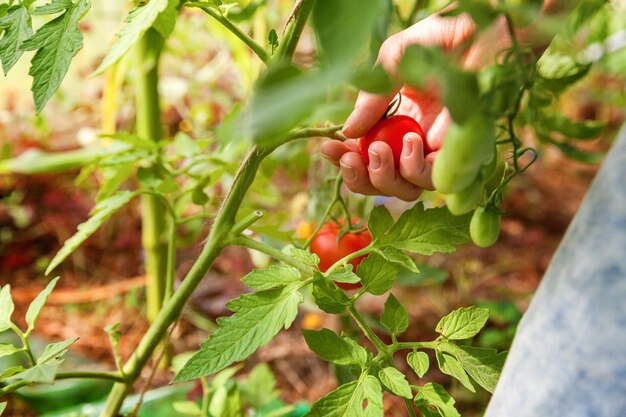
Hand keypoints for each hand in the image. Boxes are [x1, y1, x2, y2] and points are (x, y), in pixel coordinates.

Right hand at [321, 12, 476, 200]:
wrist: (478, 29)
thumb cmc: (438, 40)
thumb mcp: (392, 62)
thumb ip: (371, 99)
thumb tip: (348, 131)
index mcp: (397, 123)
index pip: (366, 156)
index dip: (345, 160)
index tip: (327, 150)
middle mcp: (417, 142)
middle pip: (383, 181)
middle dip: (360, 178)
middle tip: (350, 158)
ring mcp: (439, 151)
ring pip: (408, 189)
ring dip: (385, 177)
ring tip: (380, 149)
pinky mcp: (462, 153)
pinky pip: (435, 179)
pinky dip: (416, 168)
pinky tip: (411, 142)